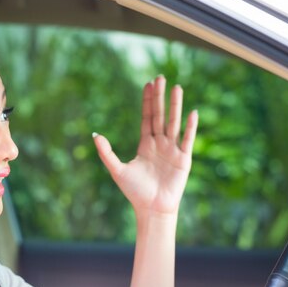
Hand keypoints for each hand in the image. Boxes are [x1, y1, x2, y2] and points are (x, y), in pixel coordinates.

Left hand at [93, 76, 197, 221]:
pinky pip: (187, 140)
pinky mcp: (183, 159)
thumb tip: (95, 135)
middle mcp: (160, 143)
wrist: (151, 209)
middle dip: (160, 97)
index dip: (147, 101)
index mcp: (145, 144)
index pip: (147, 117)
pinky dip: (190, 127)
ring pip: (174, 123)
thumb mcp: (117, 170)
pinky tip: (192, 112)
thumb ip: (107, 153)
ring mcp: (172, 150)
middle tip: (160, 77)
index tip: (148, 83)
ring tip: (176, 88)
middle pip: (160, 115)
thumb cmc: (135, 192)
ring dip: (175, 106)